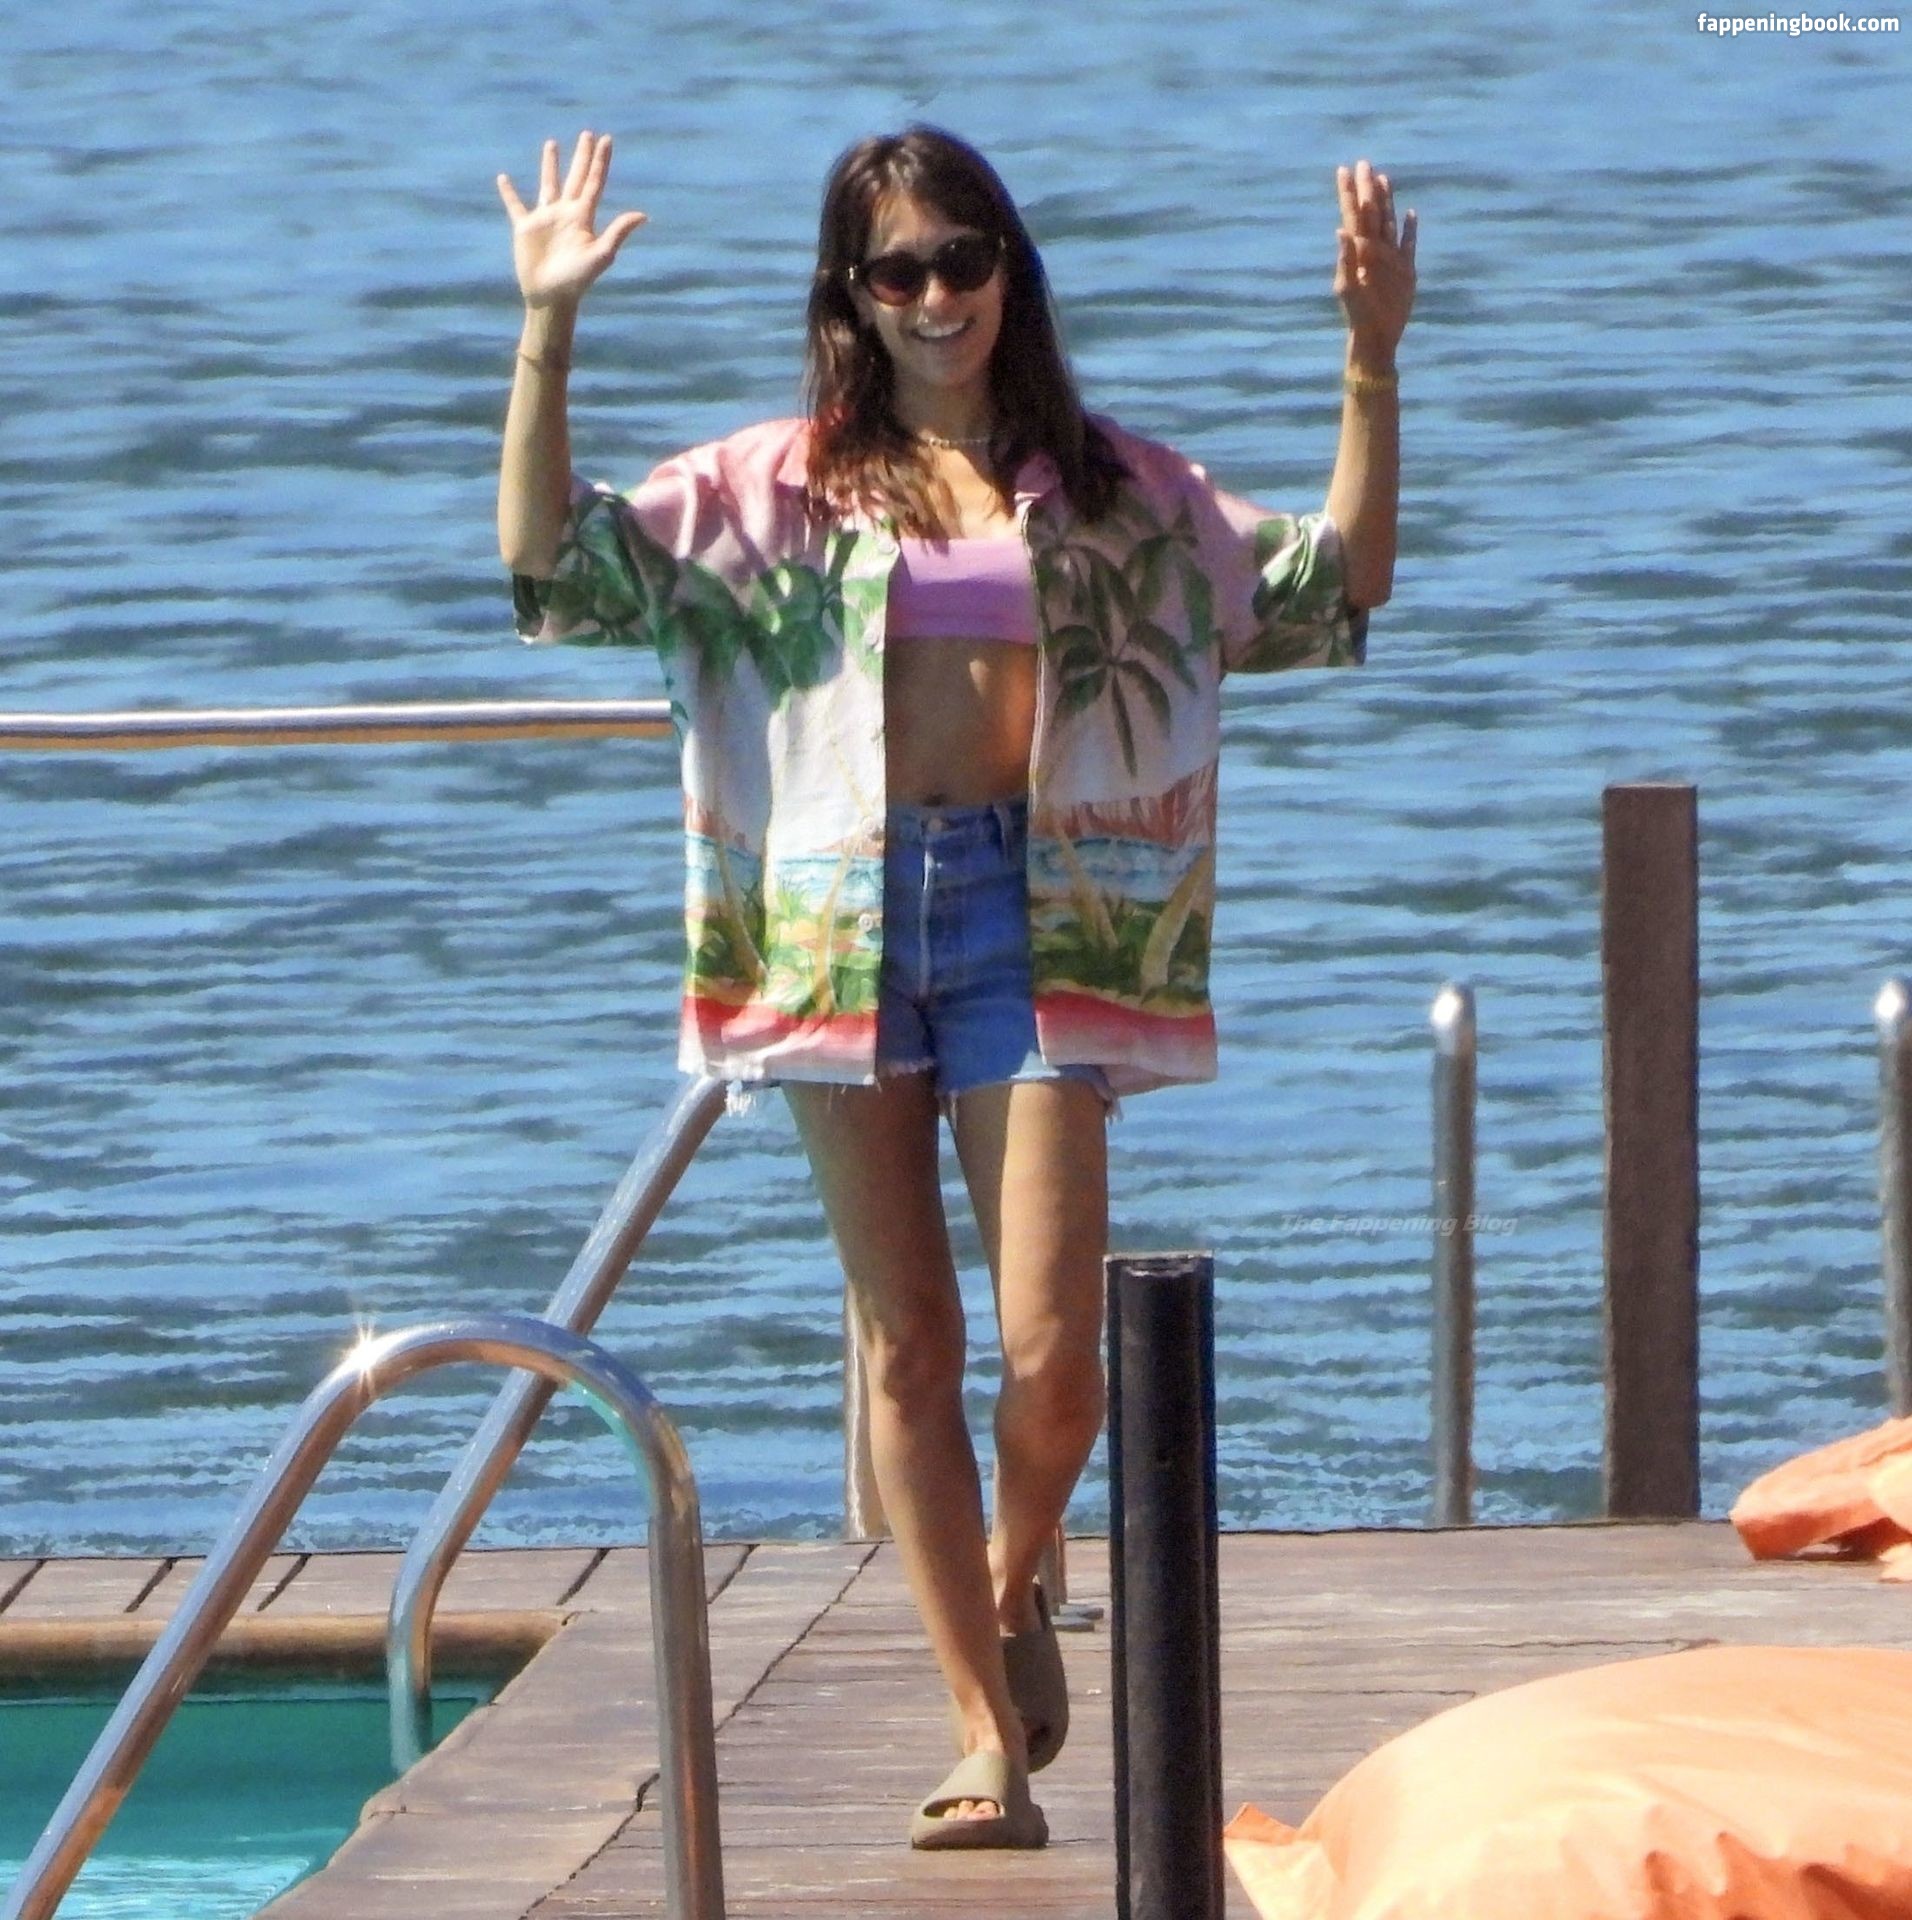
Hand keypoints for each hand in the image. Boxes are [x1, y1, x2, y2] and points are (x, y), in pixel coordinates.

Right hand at [497, 131, 647, 311]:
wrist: (551, 297)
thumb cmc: (577, 280)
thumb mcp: (600, 255)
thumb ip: (618, 233)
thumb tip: (643, 215)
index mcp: (584, 218)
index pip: (594, 182)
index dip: (600, 161)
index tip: (606, 139)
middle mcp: (566, 214)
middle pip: (576, 177)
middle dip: (582, 156)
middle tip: (588, 134)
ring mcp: (546, 219)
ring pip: (548, 184)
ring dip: (550, 164)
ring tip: (552, 143)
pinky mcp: (525, 228)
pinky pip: (515, 205)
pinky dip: (508, 192)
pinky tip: (503, 178)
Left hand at [1333, 159, 1416, 366]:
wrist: (1377, 335)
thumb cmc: (1358, 314)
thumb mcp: (1349, 287)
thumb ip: (1345, 259)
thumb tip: (1340, 230)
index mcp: (1359, 252)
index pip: (1354, 215)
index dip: (1348, 193)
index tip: (1344, 171)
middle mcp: (1374, 250)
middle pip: (1371, 212)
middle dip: (1367, 188)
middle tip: (1363, 163)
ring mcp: (1391, 259)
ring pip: (1389, 222)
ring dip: (1386, 201)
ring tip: (1383, 179)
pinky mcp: (1406, 271)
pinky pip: (1409, 244)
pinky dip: (1410, 229)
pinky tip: (1411, 214)